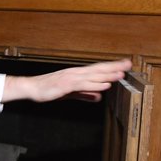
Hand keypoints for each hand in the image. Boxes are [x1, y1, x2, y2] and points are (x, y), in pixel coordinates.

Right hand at [1, 58, 131, 103]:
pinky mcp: (67, 85)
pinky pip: (84, 84)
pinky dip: (96, 84)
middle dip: (114, 67)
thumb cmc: (49, 89)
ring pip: (93, 76)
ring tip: (121, 74)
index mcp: (77, 74)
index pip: (97, 69)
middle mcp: (76, 73)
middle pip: (98, 69)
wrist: (32, 88)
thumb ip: (85, 94)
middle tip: (128, 64)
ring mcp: (71, 78)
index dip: (111, 67)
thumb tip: (98, 96)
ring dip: (108, 74)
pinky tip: (106, 85)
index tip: (124, 65)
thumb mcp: (70, 94)